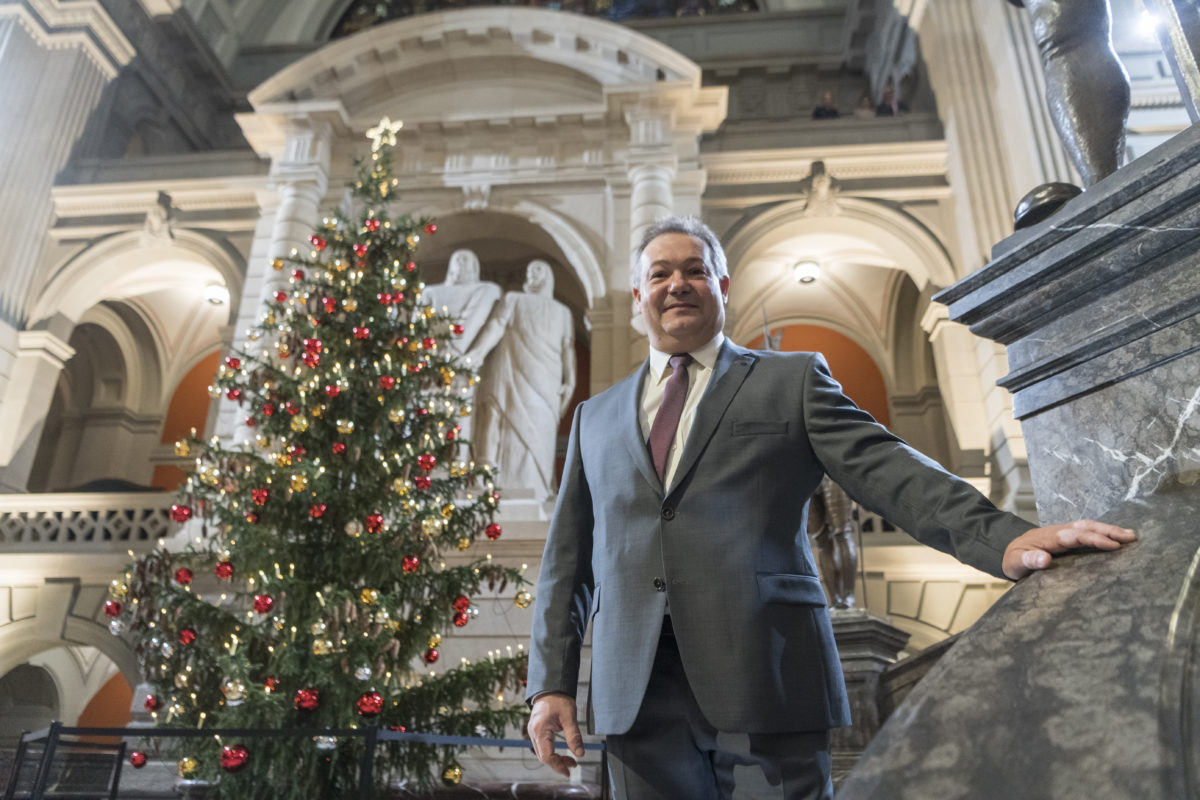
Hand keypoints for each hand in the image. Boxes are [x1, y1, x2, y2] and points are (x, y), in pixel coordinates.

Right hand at [528, 692, 583, 776]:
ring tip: (571, 759)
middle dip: (558, 763)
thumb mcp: (569, 717)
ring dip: (555, 758)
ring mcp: (533, 731)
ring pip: (542, 752)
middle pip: (543, 757)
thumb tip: (580, 754)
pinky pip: (542, 746)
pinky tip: (562, 752)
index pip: (547, 756)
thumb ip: (574, 736)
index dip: (558, 766)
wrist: (551, 687)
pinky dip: (552, 752)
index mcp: (540, 730)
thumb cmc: (559, 700)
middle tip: (574, 764)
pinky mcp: (536, 730)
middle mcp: (533, 732)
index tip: (569, 771)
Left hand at [1002, 519, 1135, 579]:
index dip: (1094, 539)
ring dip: (1109, 529)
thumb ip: (1028, 561)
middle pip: (1086, 527)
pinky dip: (1102, 532)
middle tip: (1131, 537)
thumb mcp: (1015, 563)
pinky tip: (1116, 538)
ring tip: (1131, 536)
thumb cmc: (1013, 559)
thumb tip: (1044, 560)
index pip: (1075, 535)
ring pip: (1088, 526)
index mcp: (1049, 537)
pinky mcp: (1066, 537)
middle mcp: (1058, 531)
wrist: (1006, 550)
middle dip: (1109, 530)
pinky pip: (1086, 531)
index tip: (1114, 545)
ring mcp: (1063, 532)